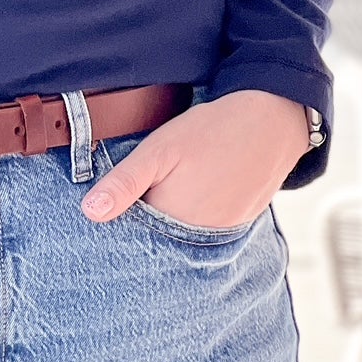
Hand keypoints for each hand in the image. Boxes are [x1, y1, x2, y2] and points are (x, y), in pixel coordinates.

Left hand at [80, 90, 309, 228]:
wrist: (271, 123)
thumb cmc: (211, 132)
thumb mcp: (159, 150)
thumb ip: (125, 182)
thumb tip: (90, 213)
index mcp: (172, 222)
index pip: (131, 235)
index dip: (118, 217)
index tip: (107, 204)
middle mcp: (198, 239)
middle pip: (156, 238)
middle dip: (142, 220)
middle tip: (145, 187)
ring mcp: (221, 235)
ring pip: (180, 234)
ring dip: (168, 219)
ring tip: (173, 185)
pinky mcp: (237, 226)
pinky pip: (204, 230)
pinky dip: (193, 216)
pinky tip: (194, 190)